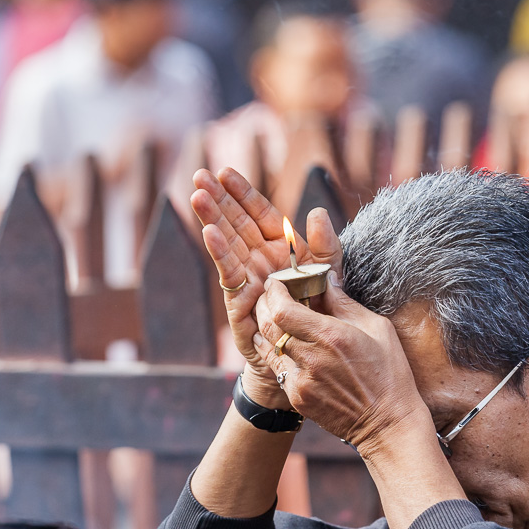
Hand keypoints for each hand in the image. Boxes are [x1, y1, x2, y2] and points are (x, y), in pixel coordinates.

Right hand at [191, 167, 342, 404]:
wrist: (308, 357)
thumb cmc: (319, 315)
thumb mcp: (330, 277)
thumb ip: (328, 247)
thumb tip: (318, 212)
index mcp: (282, 249)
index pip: (261, 214)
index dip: (243, 193)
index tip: (225, 171)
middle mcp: (261, 260)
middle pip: (238, 223)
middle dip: (220, 199)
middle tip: (201, 174)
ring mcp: (248, 278)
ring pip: (228, 243)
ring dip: (212, 219)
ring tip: (197, 195)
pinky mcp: (241, 300)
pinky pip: (230, 272)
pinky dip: (220, 252)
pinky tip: (208, 232)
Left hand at [252, 275, 433, 452]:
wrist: (388, 423)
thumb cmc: (390, 373)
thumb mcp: (378, 329)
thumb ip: (346, 304)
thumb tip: (327, 282)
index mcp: (331, 337)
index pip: (282, 309)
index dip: (274, 293)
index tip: (277, 284)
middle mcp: (310, 358)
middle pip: (267, 325)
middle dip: (265, 306)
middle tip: (272, 297)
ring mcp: (300, 381)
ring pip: (267, 346)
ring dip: (267, 329)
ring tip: (276, 319)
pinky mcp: (297, 397)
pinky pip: (277, 368)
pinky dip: (277, 352)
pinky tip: (286, 346)